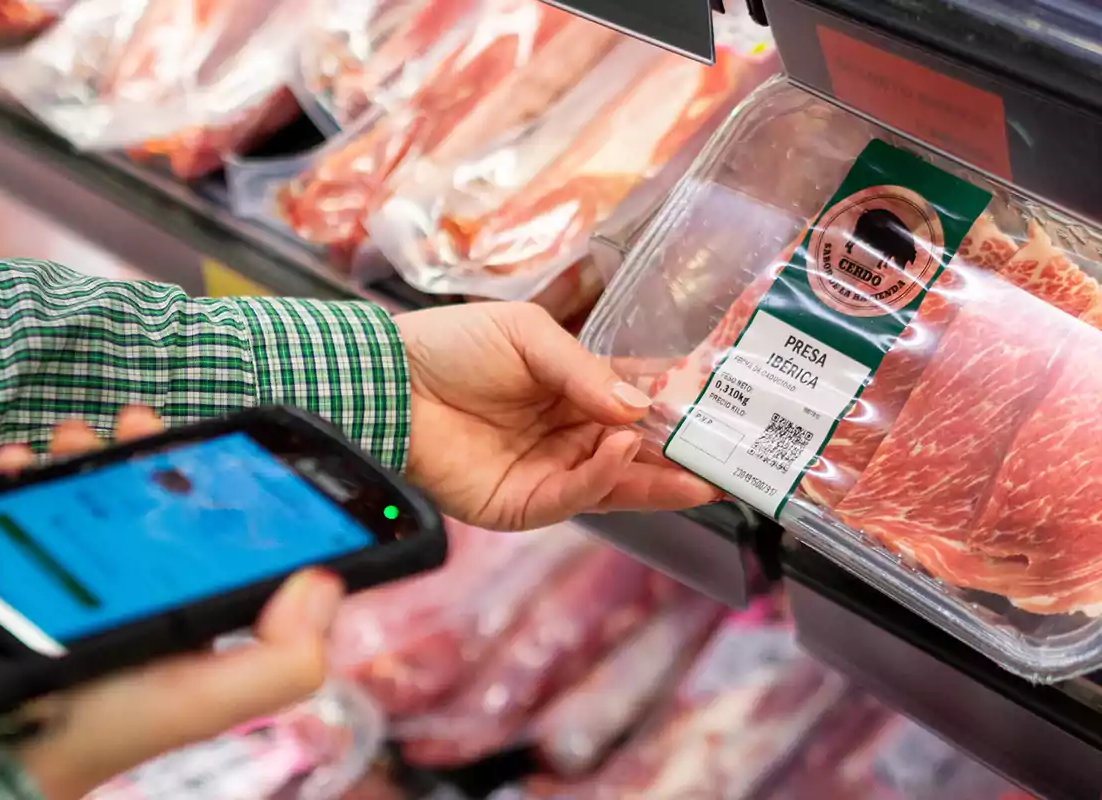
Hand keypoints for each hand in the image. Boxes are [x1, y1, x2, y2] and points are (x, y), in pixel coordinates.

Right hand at [0, 407, 342, 799]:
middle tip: (135, 424)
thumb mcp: (203, 699)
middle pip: (157, 503)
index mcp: (193, 611)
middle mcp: (141, 592)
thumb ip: (280, 661)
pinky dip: (25, 477)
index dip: (225, 486)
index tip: (210, 444)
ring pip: (94, 495)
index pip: (224, 536)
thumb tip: (327, 582)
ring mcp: (75, 578)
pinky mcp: (16, 570)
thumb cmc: (98, 727)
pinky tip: (20, 466)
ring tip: (72, 439)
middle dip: (150, 454)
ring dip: (88, 456)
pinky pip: (28, 508)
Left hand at [395, 303, 718, 529]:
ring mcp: (549, 473)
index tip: (725, 409)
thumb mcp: (530, 337)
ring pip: (617, 483)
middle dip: (684, 457)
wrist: (391, 383)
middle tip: (732, 461)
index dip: (680, 406)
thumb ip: (587, 372)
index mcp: (576, 391)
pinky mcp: (522, 504)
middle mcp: (570, 435)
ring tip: (701, 473)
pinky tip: (623, 451)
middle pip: (639, 451)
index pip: (640, 401)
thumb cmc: (454, 348)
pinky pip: (573, 497)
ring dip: (659, 479)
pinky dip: (603, 478)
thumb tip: (641, 407)